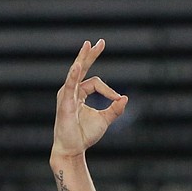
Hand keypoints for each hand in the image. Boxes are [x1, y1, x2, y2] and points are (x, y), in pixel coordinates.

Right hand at [52, 39, 128, 160]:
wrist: (73, 149)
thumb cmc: (84, 135)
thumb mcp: (104, 120)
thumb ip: (115, 109)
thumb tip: (125, 98)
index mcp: (79, 93)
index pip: (96, 83)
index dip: (109, 91)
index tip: (118, 99)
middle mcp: (71, 91)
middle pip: (82, 68)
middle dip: (90, 54)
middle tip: (100, 41)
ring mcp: (66, 95)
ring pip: (76, 73)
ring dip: (83, 59)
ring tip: (88, 45)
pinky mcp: (65, 103)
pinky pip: (70, 86)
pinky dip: (74, 76)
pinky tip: (78, 66)